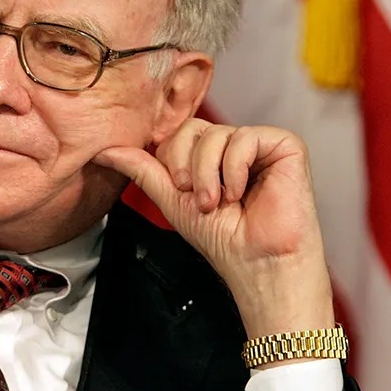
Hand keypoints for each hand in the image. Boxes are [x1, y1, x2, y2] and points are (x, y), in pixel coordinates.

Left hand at [94, 119, 334, 343]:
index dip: (172, 162)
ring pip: (216, 133)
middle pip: (192, 127)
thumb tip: (104, 150)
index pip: (177, 133)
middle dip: (187, 167)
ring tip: (220, 202)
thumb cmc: (221, 238)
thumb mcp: (171, 199)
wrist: (256, 263)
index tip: (182, 193)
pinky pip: (246, 137)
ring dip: (209, 174)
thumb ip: (142, 170)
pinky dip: (236, 169)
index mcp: (209, 155)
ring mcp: (260, 144)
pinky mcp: (286, 145)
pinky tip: (242, 193)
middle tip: (197, 199)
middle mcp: (233, 144)